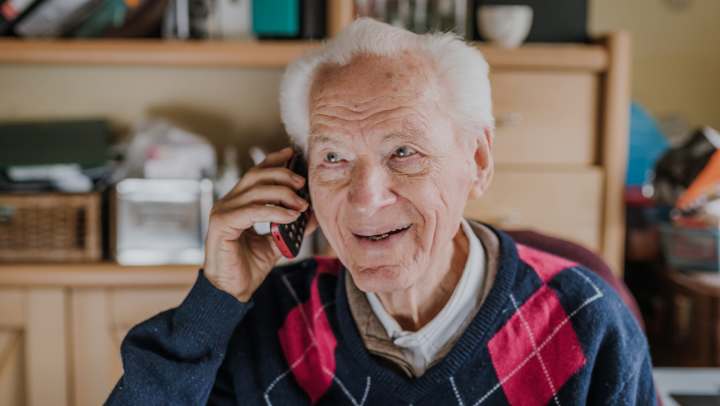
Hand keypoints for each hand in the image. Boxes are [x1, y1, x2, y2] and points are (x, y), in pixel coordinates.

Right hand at [202, 147, 316, 301]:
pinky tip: (290, 216)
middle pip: (256, 176)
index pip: (255, 173)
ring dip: (283, 194)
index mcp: (238, 203)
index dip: (272, 160)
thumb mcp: (275, 243)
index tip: (292, 154)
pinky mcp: (222, 225)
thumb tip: (313, 214)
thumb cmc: (248, 266)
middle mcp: (228, 203)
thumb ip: (290, 227)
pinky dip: (274, 211)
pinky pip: (252, 211)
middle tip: (302, 182)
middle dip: (282, 174)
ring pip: (256, 191)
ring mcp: (223, 212)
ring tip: (302, 204)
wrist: (232, 290)